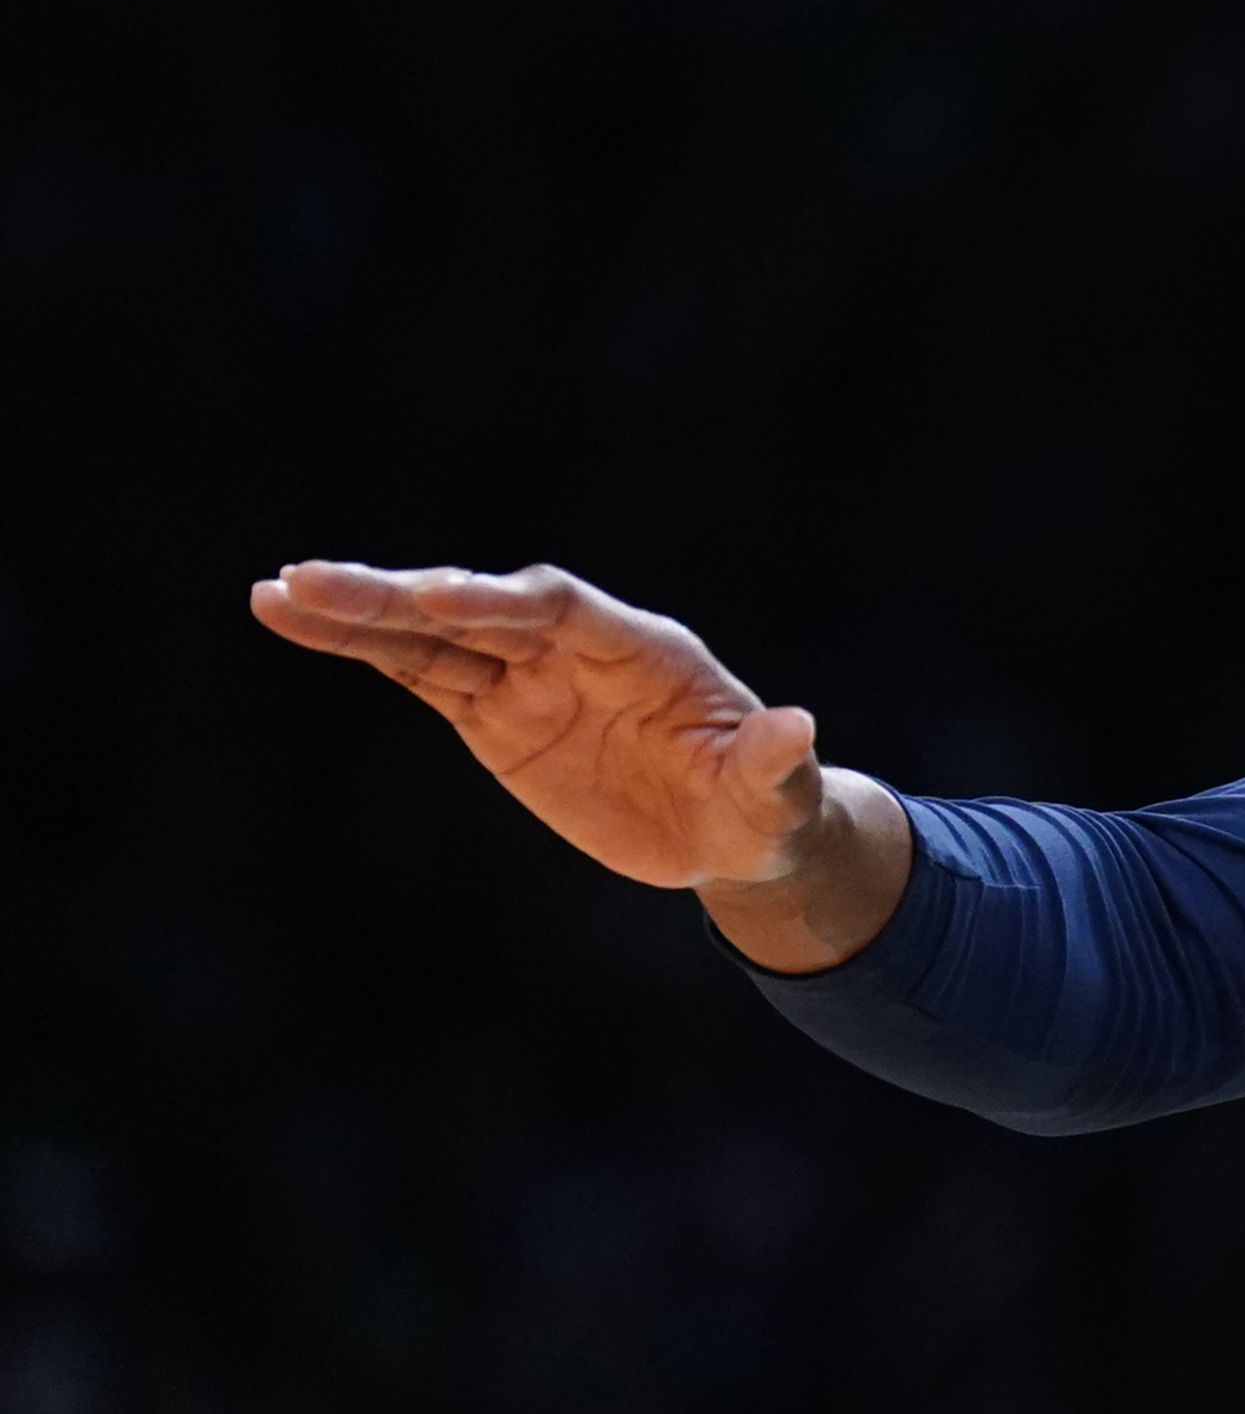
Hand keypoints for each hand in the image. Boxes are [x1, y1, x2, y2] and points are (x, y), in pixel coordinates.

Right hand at [251, 559, 913, 967]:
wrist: (730, 835)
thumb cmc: (765, 809)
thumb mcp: (780, 798)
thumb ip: (777, 766)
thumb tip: (799, 729)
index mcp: (645, 653)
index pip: (566, 610)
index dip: (504, 601)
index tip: (441, 597)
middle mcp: (576, 651)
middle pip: (480, 612)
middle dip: (404, 598)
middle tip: (316, 578)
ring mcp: (528, 679)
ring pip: (433, 639)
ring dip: (357, 616)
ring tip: (276, 593)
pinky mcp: (493, 714)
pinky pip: (418, 675)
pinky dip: (359, 650)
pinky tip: (291, 620)